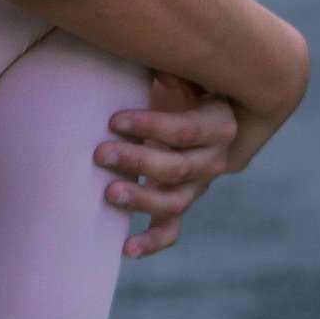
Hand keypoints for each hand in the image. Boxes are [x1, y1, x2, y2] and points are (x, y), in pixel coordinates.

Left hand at [95, 73, 238, 258]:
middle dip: (138, 161)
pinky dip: (151, 242)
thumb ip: (178, 69)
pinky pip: (170, 229)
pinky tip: (125, 249)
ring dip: (142, 199)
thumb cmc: (179, 81)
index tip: (114, 120)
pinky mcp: (180, 203)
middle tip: (100, 153)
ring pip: (174, 201)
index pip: (186, 130)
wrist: (197, 107)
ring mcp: (197, 185)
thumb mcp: (186, 70)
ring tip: (109, 194)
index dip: (151, 125)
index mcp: (219, 124)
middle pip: (178, 167)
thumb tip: (163, 70)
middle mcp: (213, 159)